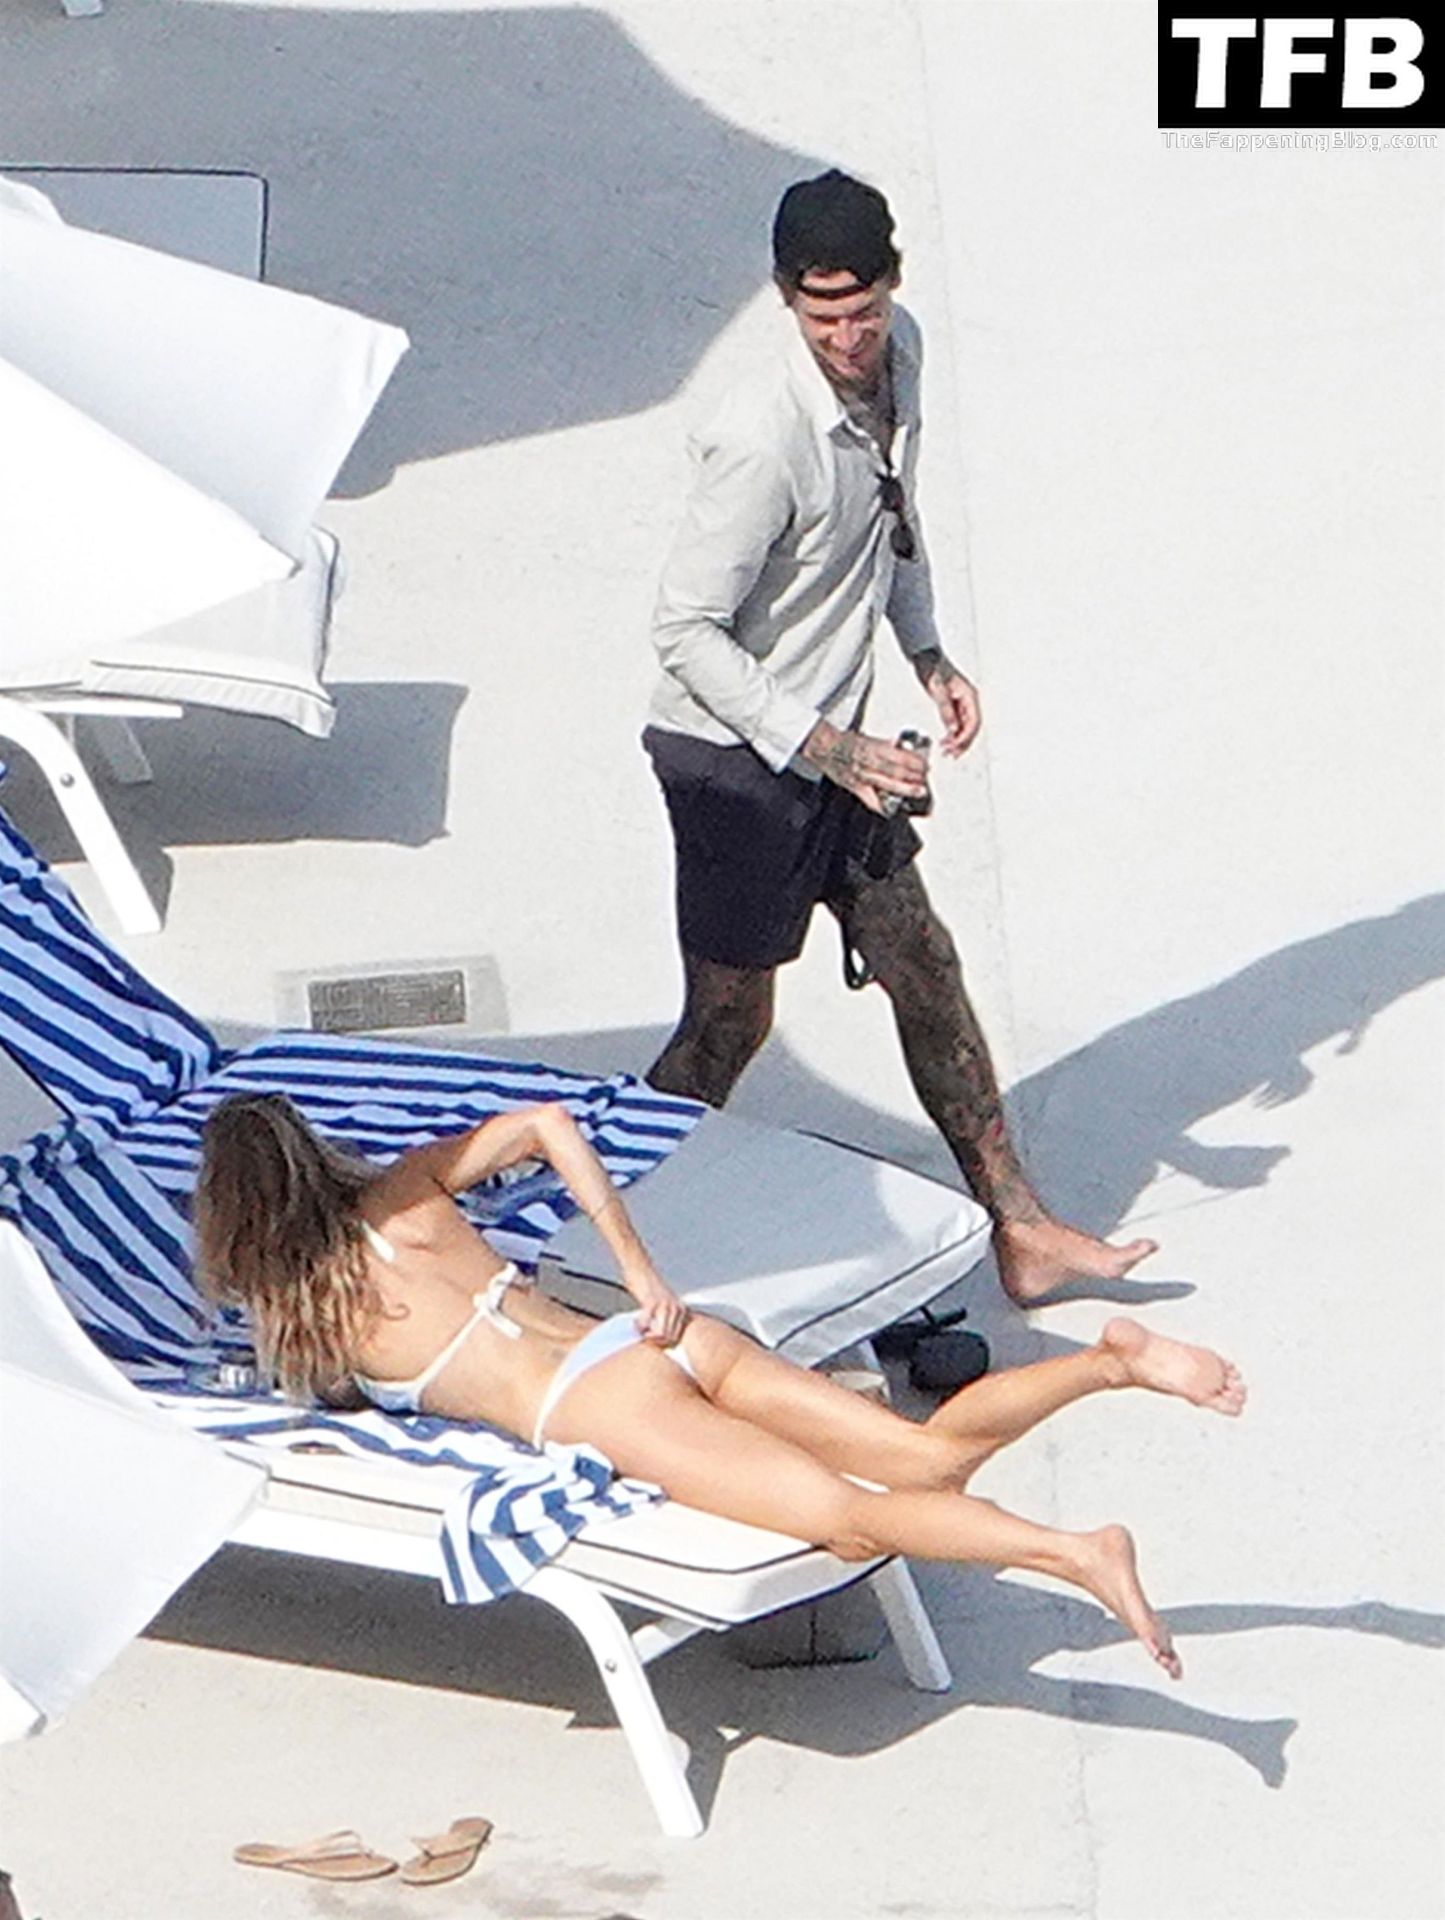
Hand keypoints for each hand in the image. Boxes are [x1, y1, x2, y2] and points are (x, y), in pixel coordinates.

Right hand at [628, 1267, 689, 1347]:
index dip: (665, 1345)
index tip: (653, 1342)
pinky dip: (638, 1328)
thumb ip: (667, 1319)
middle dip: (656, 1343)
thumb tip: (662, 1339)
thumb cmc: (648, 1286)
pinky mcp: (652, 1303)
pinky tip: (635, 1323)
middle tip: (644, 1338)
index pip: (679, 1338)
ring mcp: (666, 1306)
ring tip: (640, 1331)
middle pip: (671, 1340)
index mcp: (682, 1310)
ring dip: (648, 1337)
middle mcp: (677, 1309)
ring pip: (662, 1336)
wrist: (640, 1267)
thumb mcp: (664, 1304)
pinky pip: (645, 1325)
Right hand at [800, 718, 928, 814]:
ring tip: (917, 790)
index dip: (915, 762)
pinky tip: (890, 809)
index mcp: (873, 748)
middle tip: (925, 779)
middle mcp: (868, 762)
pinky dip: (881, 806)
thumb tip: (899, 748)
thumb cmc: (843, 741)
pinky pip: (870, 800)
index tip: (925, 764)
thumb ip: (885, 745)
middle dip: (914, 777)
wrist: (824, 747)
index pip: (899, 756)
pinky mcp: (854, 787)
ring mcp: (862, 776)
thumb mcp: (868, 737)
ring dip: (905, 789)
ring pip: (888, 785)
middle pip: (897, 772)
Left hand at [916, 652, 980, 756]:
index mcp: (970, 695)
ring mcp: (962, 704)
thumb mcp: (938, 690)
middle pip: (972, 728)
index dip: (965, 737)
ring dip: (958, 741)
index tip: (954, 746)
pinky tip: (945, 743)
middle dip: (962, 743)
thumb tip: (952, 729)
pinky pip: (957, 725)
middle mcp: (969, 701)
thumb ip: (945, 710)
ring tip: (947, 752)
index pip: (974, 722)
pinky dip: (952, 735)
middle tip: (950, 754)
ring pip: (965, 728)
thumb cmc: (932, 668)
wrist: (924, 658)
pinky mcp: (953, 707)